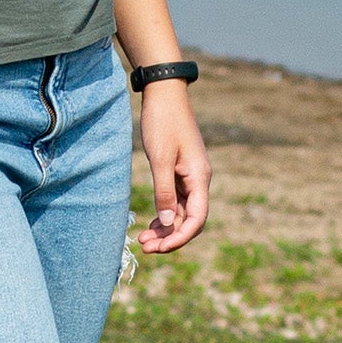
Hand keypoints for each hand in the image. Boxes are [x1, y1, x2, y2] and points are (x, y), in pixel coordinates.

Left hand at [135, 81, 208, 253]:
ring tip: (142, 240)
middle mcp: (199, 181)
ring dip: (164, 230)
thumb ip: (164, 192)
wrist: (164, 95)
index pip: (196, 219)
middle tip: (144, 247)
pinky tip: (149, 225)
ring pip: (181, 214)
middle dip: (169, 238)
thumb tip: (167, 224)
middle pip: (190, 221)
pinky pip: (176, 203)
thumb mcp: (160, 158)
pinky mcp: (180, 174)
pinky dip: (164, 216)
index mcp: (199, 178)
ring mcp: (190, 178)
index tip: (158, 248)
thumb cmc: (162, 122)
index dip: (179, 238)